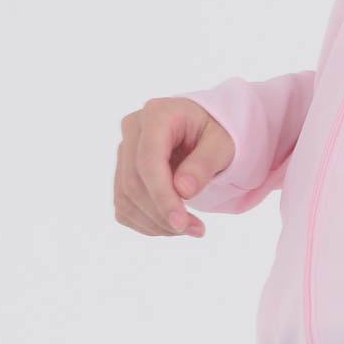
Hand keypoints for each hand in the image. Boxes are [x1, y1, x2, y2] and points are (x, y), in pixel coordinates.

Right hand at [114, 96, 233, 236]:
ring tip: (190, 228)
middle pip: (134, 182)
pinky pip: (124, 206)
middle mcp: (134, 129)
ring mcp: (124, 151)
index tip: (181, 223)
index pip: (148, 162)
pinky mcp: (121, 172)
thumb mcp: (222, 143)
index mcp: (157, 114)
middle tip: (195, 229)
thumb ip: (204, 163)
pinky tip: (173, 224)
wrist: (205, 130)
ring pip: (125, 198)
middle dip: (162, 213)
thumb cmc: (215, 132)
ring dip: (155, 223)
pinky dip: (147, 222)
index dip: (161, 196)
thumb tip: (183, 191)